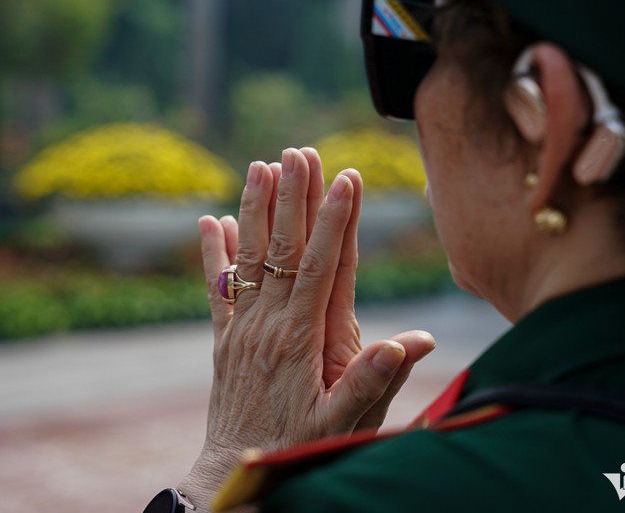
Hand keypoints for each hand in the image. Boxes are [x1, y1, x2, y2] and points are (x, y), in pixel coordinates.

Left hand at [180, 148, 434, 507]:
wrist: (234, 472)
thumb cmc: (297, 447)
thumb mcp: (342, 424)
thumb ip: (373, 381)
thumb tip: (412, 341)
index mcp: (303, 338)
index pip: (325, 266)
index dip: (336, 221)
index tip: (346, 179)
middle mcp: (270, 324)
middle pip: (285, 249)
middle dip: (295, 197)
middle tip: (299, 152)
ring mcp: (242, 328)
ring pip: (250, 258)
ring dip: (256, 210)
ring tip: (261, 167)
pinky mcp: (224, 339)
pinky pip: (217, 289)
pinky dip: (213, 254)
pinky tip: (212, 220)